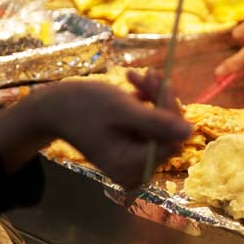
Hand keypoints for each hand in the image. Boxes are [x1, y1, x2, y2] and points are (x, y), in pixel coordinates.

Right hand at [0, 73, 191, 187]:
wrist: (53, 107)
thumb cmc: (80, 106)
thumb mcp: (121, 110)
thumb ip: (156, 122)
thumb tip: (191, 132)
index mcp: (130, 168)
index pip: (170, 142)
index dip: (171, 112)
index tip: (163, 81)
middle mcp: (134, 170)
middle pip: (167, 134)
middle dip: (160, 101)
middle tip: (149, 72)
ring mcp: (133, 160)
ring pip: (160, 125)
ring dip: (152, 97)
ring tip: (134, 75)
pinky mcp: (132, 146)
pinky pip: (150, 124)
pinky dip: (145, 102)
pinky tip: (133, 85)